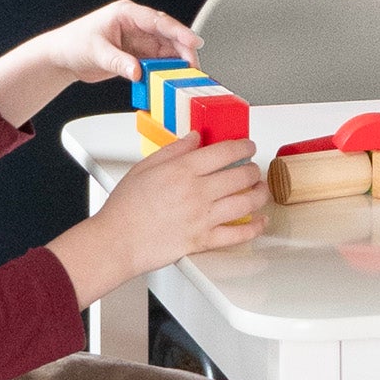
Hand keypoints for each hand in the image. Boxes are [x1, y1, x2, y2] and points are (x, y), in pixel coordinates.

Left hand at [39, 0, 197, 87]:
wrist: (63, 57)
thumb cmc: (74, 44)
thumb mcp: (96, 52)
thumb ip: (118, 62)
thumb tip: (138, 71)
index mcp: (126, 14)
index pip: (157, 21)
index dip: (178, 31)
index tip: (193, 41)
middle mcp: (136, 25)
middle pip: (167, 35)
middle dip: (183, 49)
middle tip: (194, 66)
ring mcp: (138, 40)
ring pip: (166, 50)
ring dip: (176, 62)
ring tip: (187, 76)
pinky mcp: (137, 55)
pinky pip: (157, 62)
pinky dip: (166, 71)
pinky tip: (172, 79)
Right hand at [47, 134, 265, 306]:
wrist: (117, 240)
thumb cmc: (125, 208)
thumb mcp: (145, 167)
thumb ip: (174, 150)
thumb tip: (194, 138)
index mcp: (183, 171)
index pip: (224, 152)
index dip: (243, 146)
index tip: (247, 145)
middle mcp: (197, 192)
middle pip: (241, 176)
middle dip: (253, 170)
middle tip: (253, 169)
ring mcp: (203, 217)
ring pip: (246, 203)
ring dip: (260, 194)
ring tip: (261, 190)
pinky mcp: (204, 240)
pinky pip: (238, 234)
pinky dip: (254, 228)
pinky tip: (260, 222)